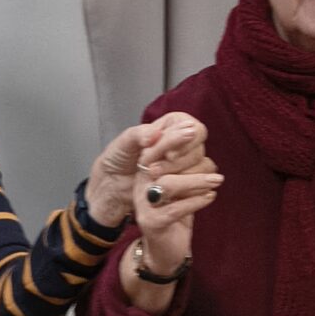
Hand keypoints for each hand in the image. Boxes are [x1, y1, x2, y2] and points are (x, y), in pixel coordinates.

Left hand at [86, 110, 207, 226]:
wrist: (112, 185)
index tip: (168, 155)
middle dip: (176, 162)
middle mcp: (183, 143)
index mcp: (171, 125)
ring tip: (153, 179)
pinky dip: (184, 188)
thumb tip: (156, 135)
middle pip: (198, 150)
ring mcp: (186, 163)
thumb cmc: (118, 159)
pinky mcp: (186, 183)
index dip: (183, 142)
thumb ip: (140, 134)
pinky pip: (199, 185)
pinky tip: (165, 190)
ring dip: (180, 176)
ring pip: (202, 167)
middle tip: (152, 169)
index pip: (193, 129)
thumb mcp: (124, 143)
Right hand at [120, 122, 220, 302]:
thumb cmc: (176, 214)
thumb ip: (185, 166)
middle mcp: (141, 186)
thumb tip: (201, 144)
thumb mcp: (181, 186)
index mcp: (145, 173)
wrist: (165, 252)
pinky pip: (176, 209)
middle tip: (207, 151)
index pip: (154, 148)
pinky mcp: (153, 224)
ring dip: (196, 180)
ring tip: (216, 180)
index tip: (194, 129)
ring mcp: (145, 206)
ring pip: (169, 184)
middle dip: (184, 154)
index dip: (173, 138)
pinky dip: (196, 202)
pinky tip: (211, 197)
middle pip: (158, 161)